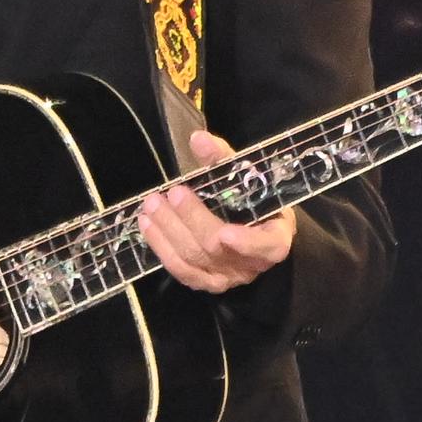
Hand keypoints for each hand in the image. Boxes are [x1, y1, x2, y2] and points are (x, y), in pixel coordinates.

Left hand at [135, 129, 296, 293]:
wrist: (249, 225)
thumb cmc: (253, 198)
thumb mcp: (246, 175)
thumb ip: (224, 159)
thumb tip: (197, 139)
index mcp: (274, 237)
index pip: (267, 246)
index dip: (247, 243)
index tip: (226, 234)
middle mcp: (253, 264)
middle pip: (217, 247)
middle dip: (191, 219)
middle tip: (171, 194)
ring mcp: (228, 277)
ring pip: (195, 258)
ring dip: (168, 230)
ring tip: (151, 205)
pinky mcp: (205, 282)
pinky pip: (181, 270)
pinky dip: (161, 247)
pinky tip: (147, 226)